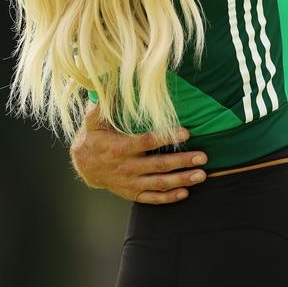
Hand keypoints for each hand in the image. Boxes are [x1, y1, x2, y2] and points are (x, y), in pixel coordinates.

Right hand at [69, 104, 207, 203]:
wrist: (85, 165)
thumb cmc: (95, 137)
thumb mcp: (93, 120)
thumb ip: (100, 106)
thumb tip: (104, 88)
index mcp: (119, 147)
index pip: (147, 142)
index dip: (167, 137)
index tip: (187, 133)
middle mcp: (127, 167)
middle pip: (159, 165)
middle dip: (182, 161)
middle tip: (203, 157)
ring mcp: (130, 182)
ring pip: (159, 183)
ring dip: (182, 179)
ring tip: (201, 175)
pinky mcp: (132, 193)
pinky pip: (152, 198)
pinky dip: (169, 197)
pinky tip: (186, 192)